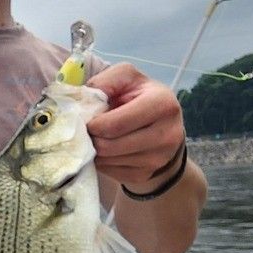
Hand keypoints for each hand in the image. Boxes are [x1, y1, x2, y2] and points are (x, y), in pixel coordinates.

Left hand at [86, 64, 185, 189]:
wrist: (161, 126)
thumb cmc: (138, 96)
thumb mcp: (126, 78)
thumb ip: (107, 80)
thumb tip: (85, 97)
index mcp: (162, 104)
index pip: (115, 124)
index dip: (94, 124)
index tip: (89, 120)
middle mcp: (167, 134)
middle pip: (109, 145)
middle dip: (92, 137)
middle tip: (89, 130)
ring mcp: (158, 158)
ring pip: (107, 160)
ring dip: (95, 150)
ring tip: (98, 137)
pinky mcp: (146, 175)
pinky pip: (111, 172)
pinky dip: (102, 161)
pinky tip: (107, 149)